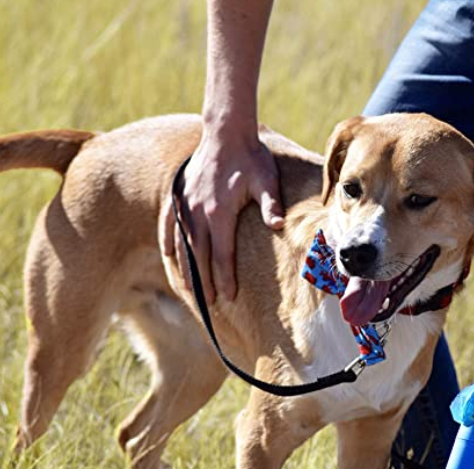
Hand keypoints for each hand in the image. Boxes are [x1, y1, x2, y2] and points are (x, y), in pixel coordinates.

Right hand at [161, 126, 283, 303]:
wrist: (226, 131)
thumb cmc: (251, 157)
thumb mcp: (266, 179)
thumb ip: (270, 204)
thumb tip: (279, 225)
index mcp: (220, 212)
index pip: (221, 253)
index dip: (224, 277)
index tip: (227, 297)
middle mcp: (198, 212)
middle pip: (199, 255)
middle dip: (204, 281)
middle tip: (207, 304)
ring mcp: (186, 204)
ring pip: (182, 243)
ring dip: (185, 268)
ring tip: (188, 290)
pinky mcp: (180, 195)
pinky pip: (169, 223)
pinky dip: (167, 240)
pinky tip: (168, 255)